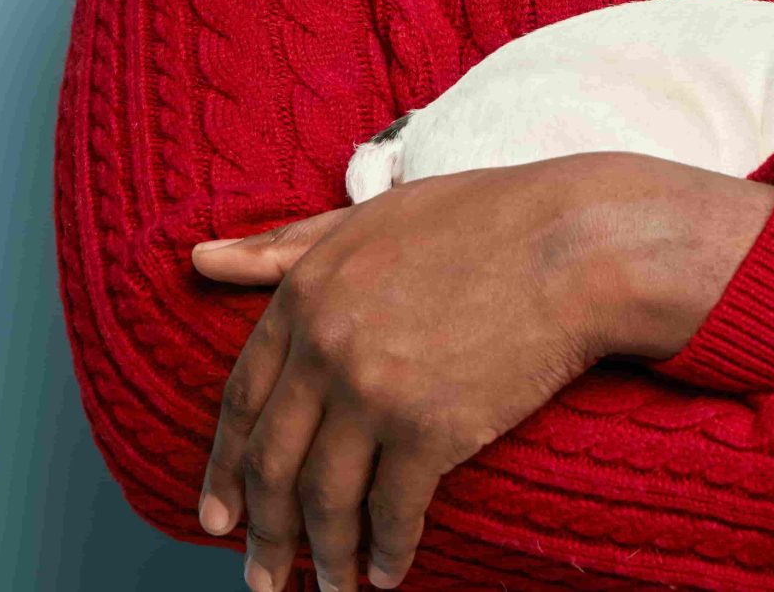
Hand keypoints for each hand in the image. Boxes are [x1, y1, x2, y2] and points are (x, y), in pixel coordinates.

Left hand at [186, 153, 773, 591]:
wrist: (574, 244)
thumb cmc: (482, 221)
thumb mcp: (367, 218)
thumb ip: (282, 245)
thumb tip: (199, 259)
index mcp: (305, 295)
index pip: (242, 401)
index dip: (224, 467)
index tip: (217, 516)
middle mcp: (327, 349)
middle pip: (273, 465)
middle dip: (263, 534)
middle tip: (260, 577)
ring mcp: (376, 393)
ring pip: (326, 501)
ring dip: (324, 557)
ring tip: (331, 587)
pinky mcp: (433, 431)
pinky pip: (394, 513)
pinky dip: (387, 553)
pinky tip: (388, 573)